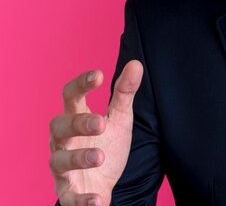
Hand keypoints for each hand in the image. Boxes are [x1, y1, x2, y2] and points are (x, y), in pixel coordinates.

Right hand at [49, 60, 143, 205]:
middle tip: (100, 123)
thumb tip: (136, 64)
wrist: (103, 184)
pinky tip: (97, 199)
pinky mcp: (68, 193)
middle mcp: (63, 141)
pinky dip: (81, 199)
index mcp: (75, 117)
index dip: (81, 84)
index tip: (98, 75)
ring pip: (59, 160)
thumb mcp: (120, 118)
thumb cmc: (107, 145)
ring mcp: (62, 167)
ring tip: (100, 157)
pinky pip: (69, 197)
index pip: (70, 96)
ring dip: (79, 157)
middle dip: (77, 123)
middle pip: (58, 126)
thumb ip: (125, 93)